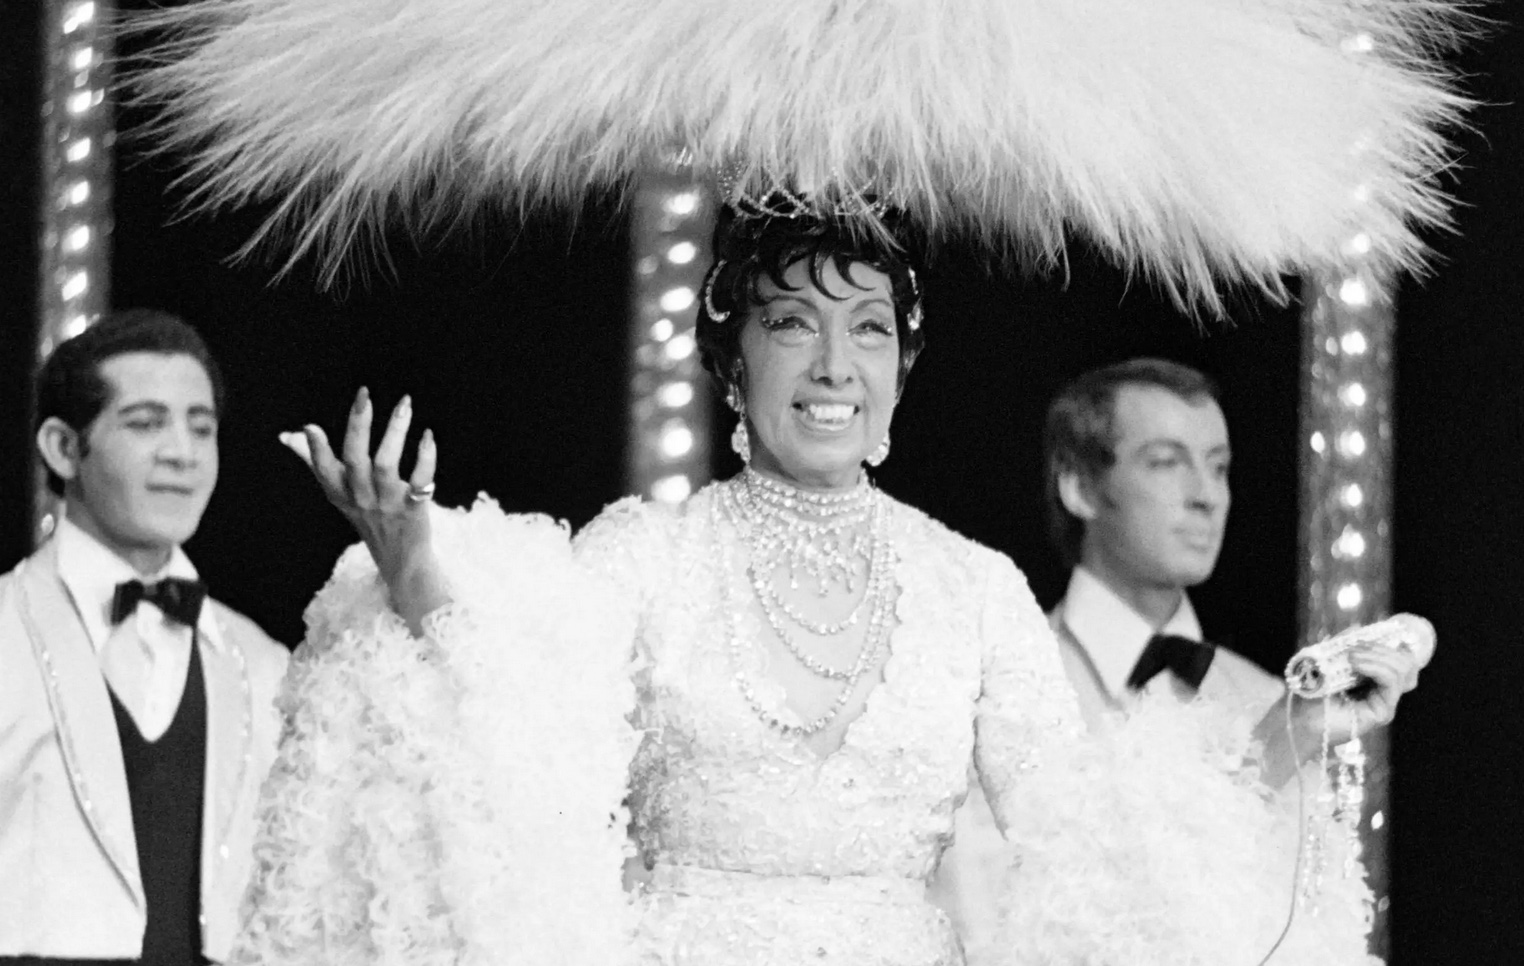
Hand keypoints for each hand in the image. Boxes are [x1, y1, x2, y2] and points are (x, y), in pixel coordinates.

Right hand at [280, 387, 448, 630]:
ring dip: (394, 431)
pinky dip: (425, 457)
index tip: (312, 426)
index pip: (323, 469)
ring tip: (404, 403)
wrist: (401, 562)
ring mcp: (388, 504)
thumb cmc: (369, 519)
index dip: (315, 449)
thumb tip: (288, 435)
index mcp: (341, 494)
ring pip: (386, 463)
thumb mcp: (341, 495)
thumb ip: (316, 462)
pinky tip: (428, 436)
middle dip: (358, 424)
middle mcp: (361, 498)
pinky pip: (420, 481)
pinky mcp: (414, 510)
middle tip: (364, 395)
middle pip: (354, 458)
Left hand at [1255, 614, 1433, 785]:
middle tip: (1354, 648)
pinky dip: (1376, 667)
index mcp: (1373, 677)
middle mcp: (1382, 691)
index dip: (1389, 643)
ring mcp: (1384, 702)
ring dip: (1378, 655)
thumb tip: (1358, 629)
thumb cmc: (1307, 691)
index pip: (1399, 656)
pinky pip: (1392, 683)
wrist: (1296, 717)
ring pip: (1403, 669)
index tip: (1366, 636)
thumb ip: (1342, 645)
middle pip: (1405, 662)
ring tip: (1352, 656)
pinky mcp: (1382, 713)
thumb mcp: (1325, 659)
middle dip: (1381, 647)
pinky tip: (1355, 664)